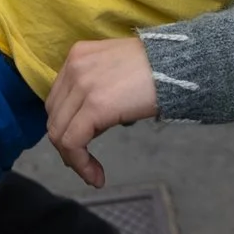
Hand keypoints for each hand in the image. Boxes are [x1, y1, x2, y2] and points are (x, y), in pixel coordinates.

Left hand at [46, 37, 158, 187]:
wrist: (178, 65)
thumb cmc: (158, 70)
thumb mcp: (117, 73)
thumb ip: (98, 92)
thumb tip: (93, 125)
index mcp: (77, 57)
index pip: (58, 100)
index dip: (65, 127)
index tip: (82, 147)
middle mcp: (73, 67)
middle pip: (55, 117)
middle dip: (67, 146)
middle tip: (86, 164)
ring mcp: (81, 85)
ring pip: (59, 133)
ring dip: (73, 160)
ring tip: (93, 174)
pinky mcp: (94, 106)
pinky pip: (73, 143)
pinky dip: (81, 164)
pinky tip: (97, 176)